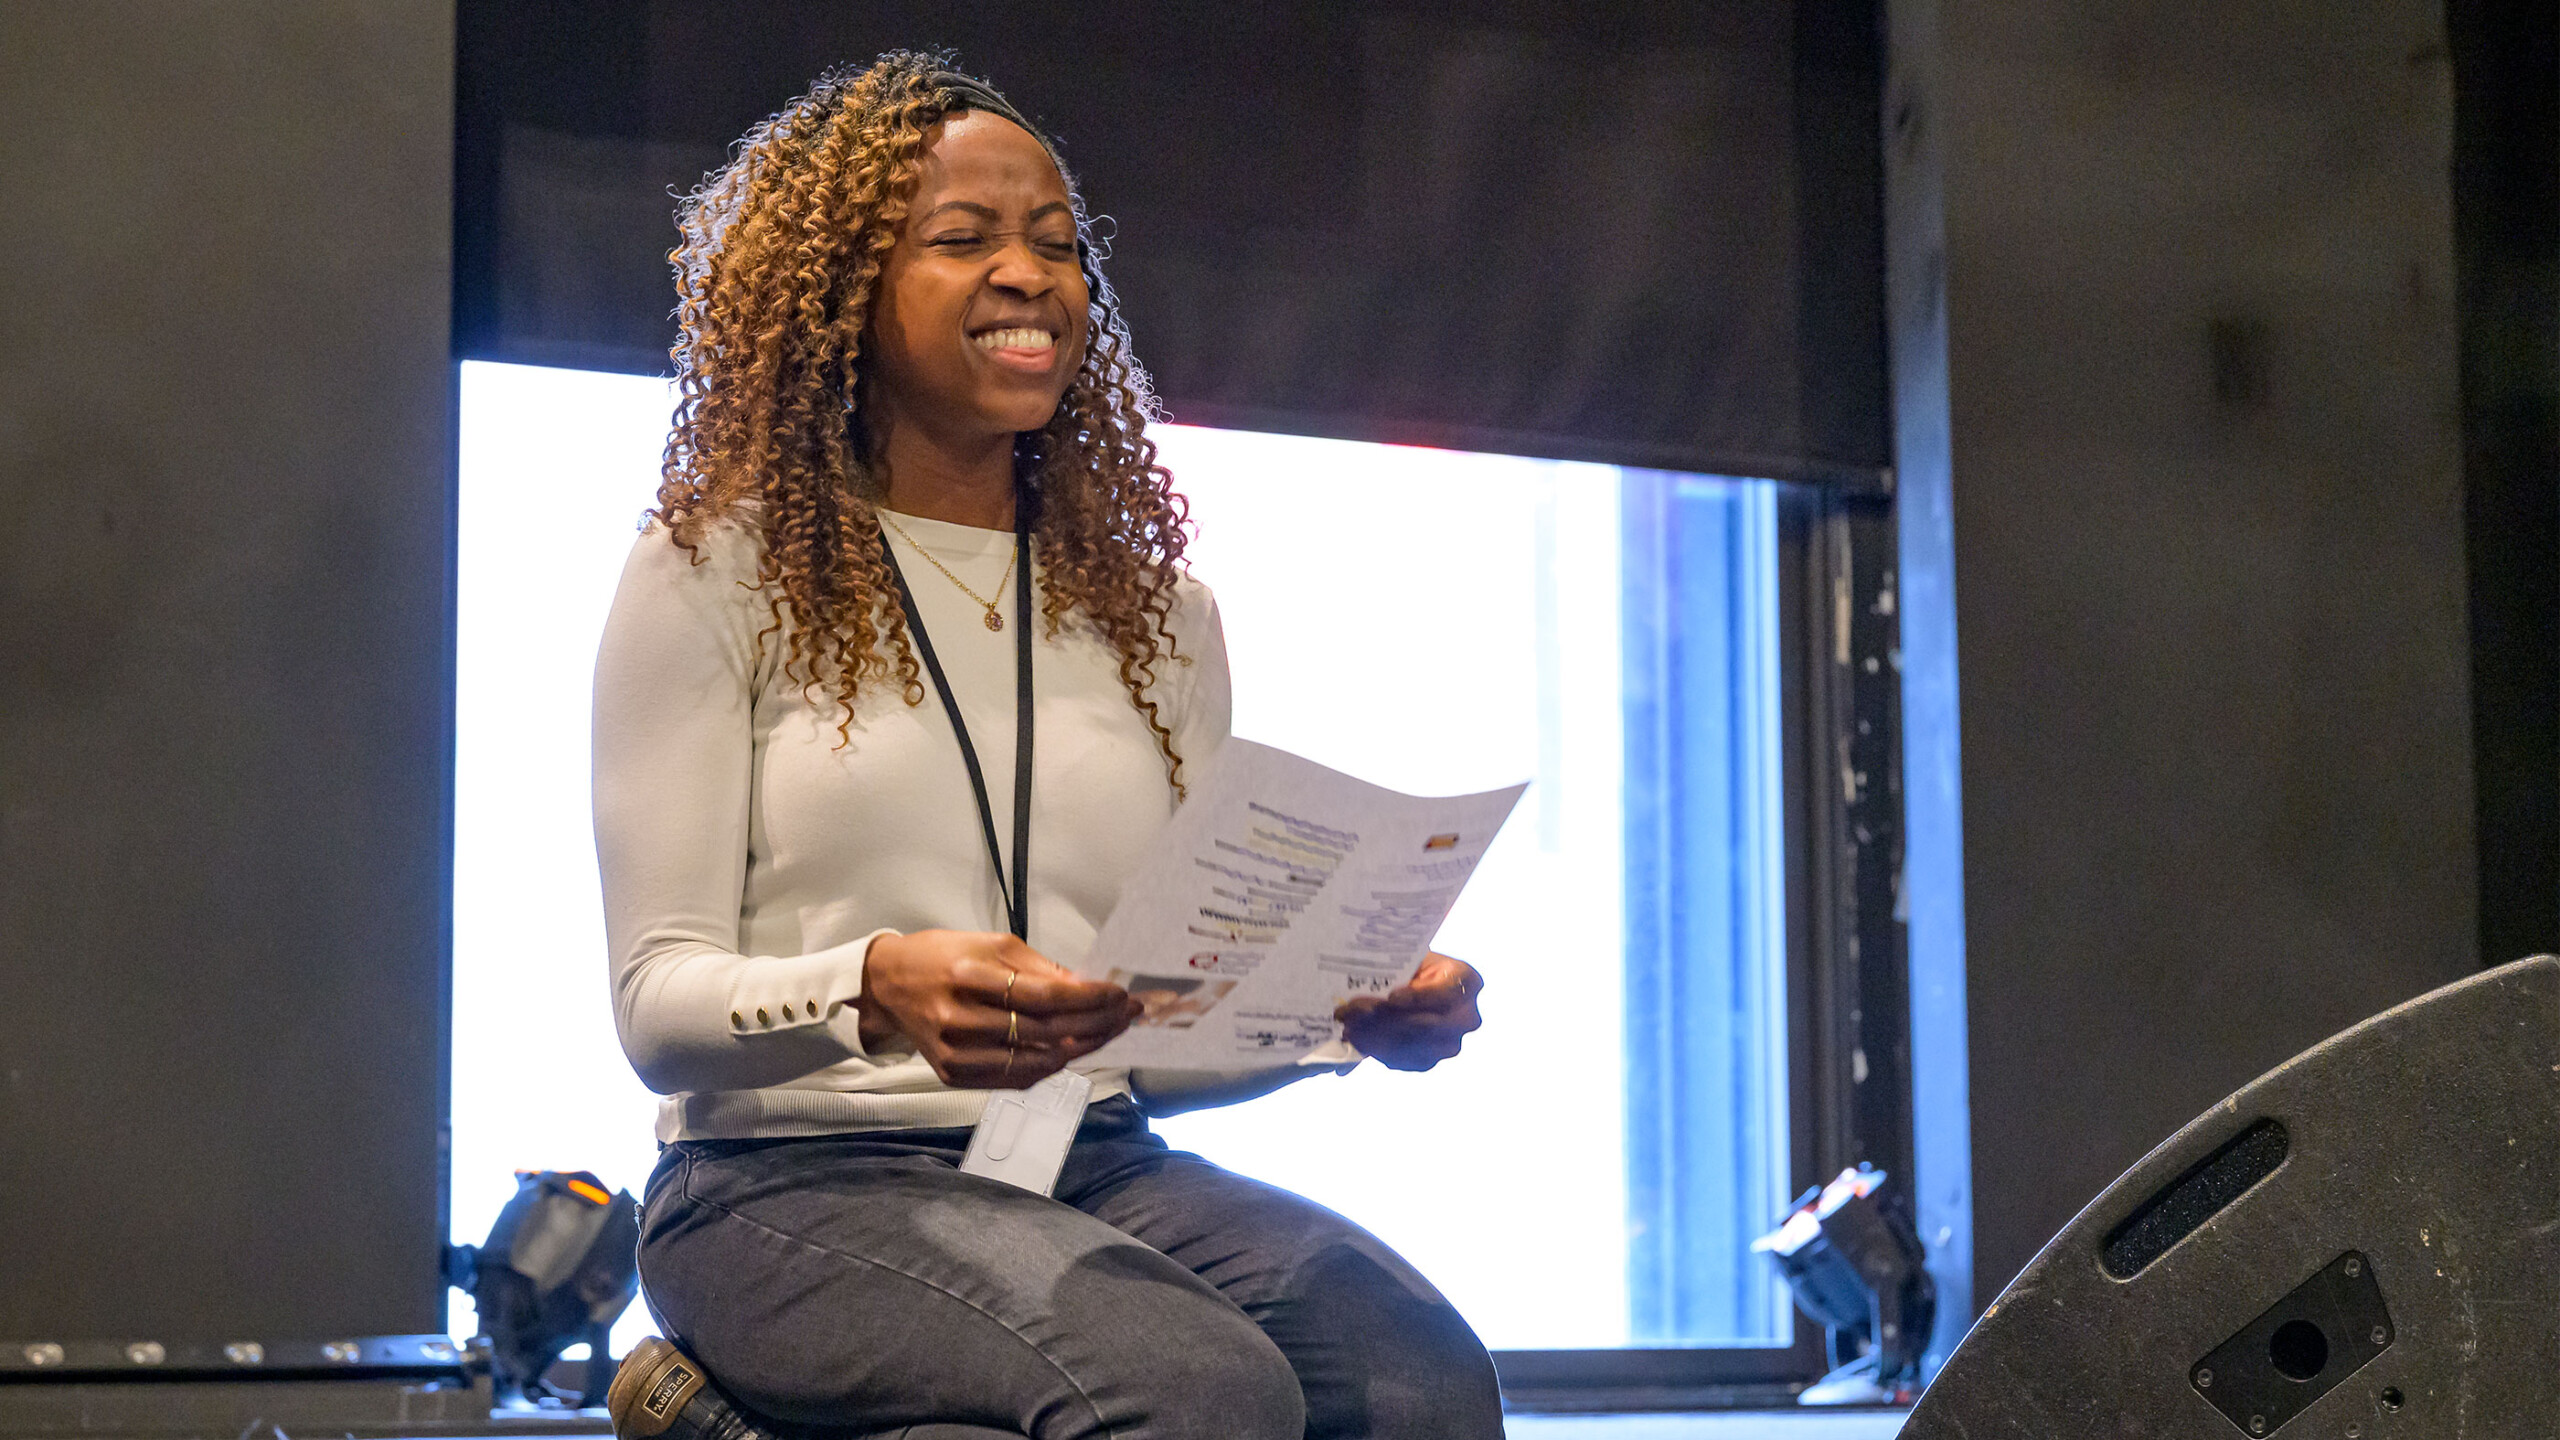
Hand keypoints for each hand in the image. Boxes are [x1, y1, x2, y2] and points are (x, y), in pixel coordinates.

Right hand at [857, 931, 1140, 1087]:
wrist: (889, 986)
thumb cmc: (943, 956)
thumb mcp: (990, 944)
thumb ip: (1039, 968)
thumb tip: (1087, 986)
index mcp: (968, 976)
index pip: (1042, 997)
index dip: (1087, 999)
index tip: (1120, 994)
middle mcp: (959, 1020)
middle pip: (1045, 1033)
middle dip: (1096, 1024)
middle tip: (1127, 1015)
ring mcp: (956, 1054)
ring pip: (1036, 1062)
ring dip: (1081, 1049)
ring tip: (1109, 1032)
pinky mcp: (954, 1076)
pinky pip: (1015, 1079)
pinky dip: (1051, 1068)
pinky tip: (1074, 1051)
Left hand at [1337, 952, 1482, 1071]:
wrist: (1409, 982)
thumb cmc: (1407, 963)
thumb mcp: (1404, 956)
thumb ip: (1391, 968)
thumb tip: (1365, 983)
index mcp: (1466, 981)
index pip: (1446, 994)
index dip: (1419, 998)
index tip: (1390, 997)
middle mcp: (1466, 1016)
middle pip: (1426, 1024)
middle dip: (1384, 1018)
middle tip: (1350, 1011)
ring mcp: (1450, 1043)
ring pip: (1410, 1045)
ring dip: (1373, 1036)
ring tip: (1346, 1024)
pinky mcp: (1429, 1060)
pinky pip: (1402, 1060)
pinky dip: (1376, 1049)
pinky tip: (1355, 1037)